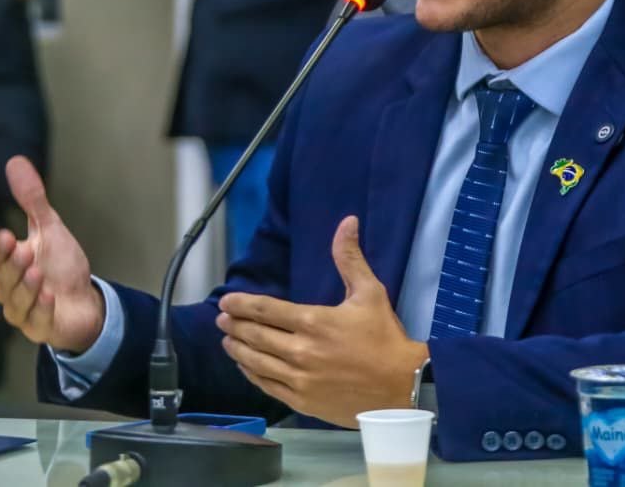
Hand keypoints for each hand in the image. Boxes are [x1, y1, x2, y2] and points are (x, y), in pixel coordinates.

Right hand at [0, 156, 104, 352]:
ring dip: (26, 288)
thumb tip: (16, 162)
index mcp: (10, 265)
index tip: (6, 236)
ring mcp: (24, 312)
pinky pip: (37, 321)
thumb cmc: (60, 266)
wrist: (82, 302)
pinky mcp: (42, 328)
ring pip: (17, 302)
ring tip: (36, 273)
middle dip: (12, 267)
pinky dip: (41, 310)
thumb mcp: (49, 228)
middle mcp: (11, 290)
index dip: (1, 249)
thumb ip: (31, 200)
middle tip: (24, 252)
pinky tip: (49, 297)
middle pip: (5, 280)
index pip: (0, 256)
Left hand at [217, 216, 427, 427]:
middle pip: (255, 336)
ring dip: (237, 349)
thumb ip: (350, 259)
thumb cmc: (385, 338)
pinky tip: (245, 367)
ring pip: (256, 362)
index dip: (241, 304)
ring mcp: (299, 379)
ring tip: (227, 340)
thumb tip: (347, 222)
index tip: (226, 301)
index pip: (265, 310)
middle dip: (235, 324)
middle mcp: (300, 351)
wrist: (402, 385)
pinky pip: (267, 386)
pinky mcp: (302, 401)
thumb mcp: (370, 292)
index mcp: (313, 322)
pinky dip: (251, 374)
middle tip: (222, 318)